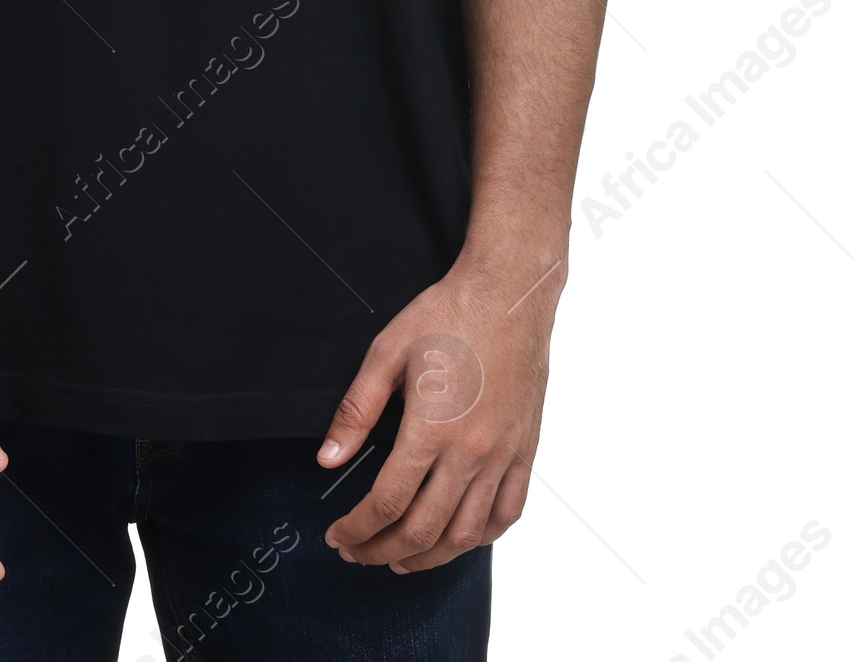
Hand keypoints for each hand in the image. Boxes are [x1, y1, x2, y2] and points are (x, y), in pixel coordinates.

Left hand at [317, 252, 563, 571]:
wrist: (508, 294)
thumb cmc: (448, 315)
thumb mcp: (387, 352)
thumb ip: (356, 410)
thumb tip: (328, 459)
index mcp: (431, 429)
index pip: (387, 503)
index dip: (356, 529)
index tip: (337, 536)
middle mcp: (471, 452)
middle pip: (423, 530)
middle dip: (382, 551)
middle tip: (358, 554)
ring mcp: (503, 455)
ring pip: (467, 534)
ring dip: (429, 557)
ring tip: (400, 559)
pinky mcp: (525, 450)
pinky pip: (507, 512)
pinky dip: (480, 537)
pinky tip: (458, 538)